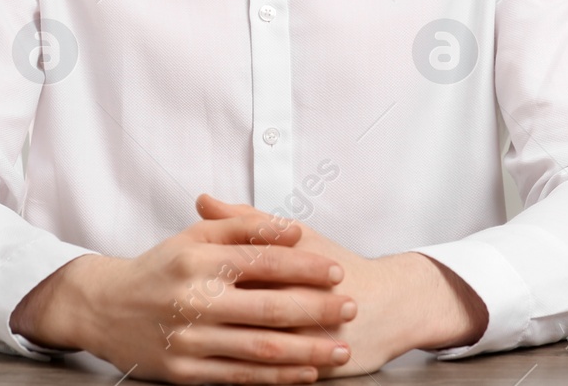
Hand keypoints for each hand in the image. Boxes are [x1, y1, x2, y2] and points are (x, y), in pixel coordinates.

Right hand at [10, 205, 357, 383]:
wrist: (103, 308)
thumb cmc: (157, 269)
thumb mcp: (192, 237)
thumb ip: (241, 226)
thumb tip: (289, 228)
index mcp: (198, 262)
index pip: (263, 261)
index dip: (305, 266)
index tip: (336, 271)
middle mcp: (195, 301)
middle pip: (270, 307)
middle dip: (318, 309)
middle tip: (351, 307)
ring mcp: (191, 340)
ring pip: (261, 348)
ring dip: (308, 350)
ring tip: (341, 347)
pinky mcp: (186, 372)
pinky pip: (241, 376)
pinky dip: (278, 377)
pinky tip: (306, 373)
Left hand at [196, 195, 488, 377]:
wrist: (392, 304)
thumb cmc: (340, 265)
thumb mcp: (298, 236)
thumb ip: (248, 222)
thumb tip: (204, 200)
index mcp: (285, 268)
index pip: (232, 271)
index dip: (202, 276)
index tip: (175, 277)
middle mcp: (297, 304)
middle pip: (240, 312)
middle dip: (206, 316)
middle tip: (175, 313)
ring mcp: (308, 339)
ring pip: (256, 347)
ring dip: (223, 347)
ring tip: (192, 343)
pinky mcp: (317, 367)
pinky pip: (274, 374)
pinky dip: (251, 372)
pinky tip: (227, 367)